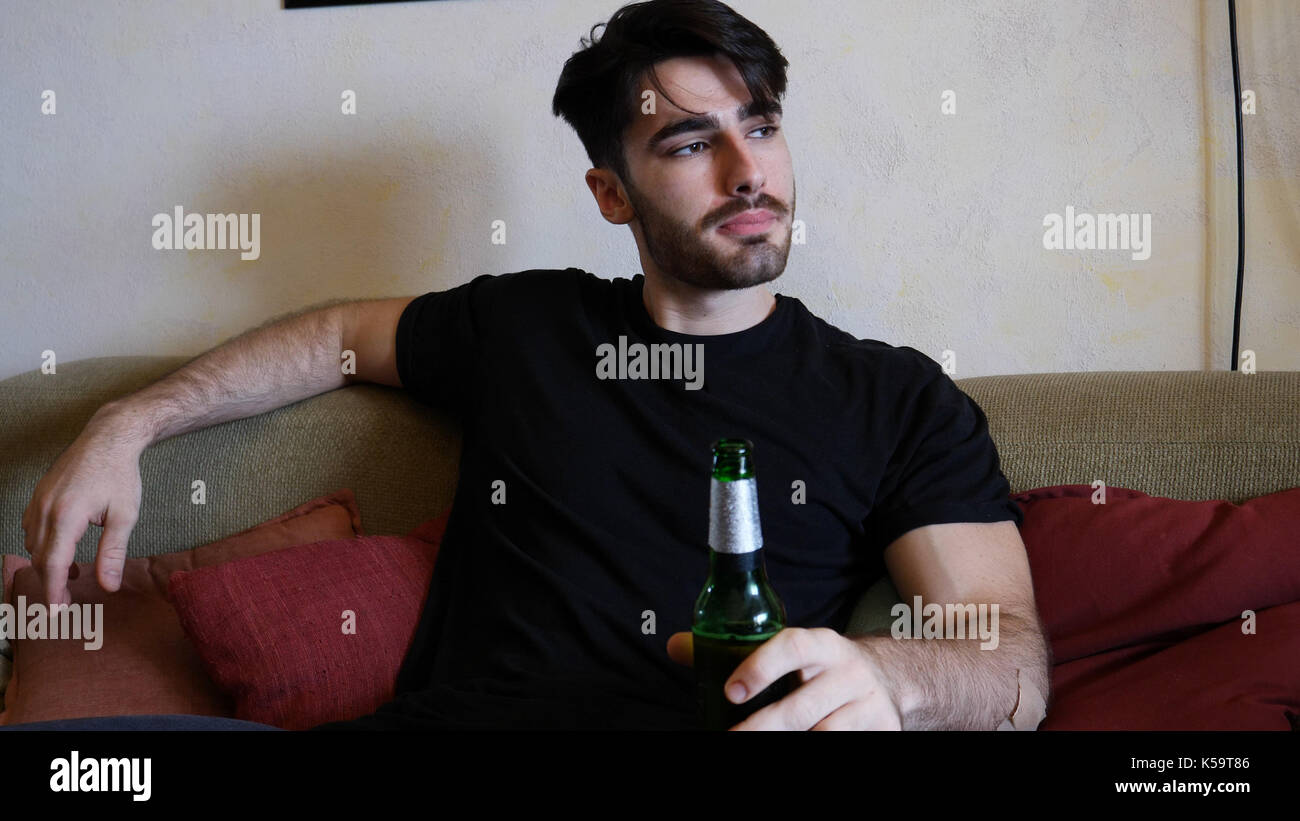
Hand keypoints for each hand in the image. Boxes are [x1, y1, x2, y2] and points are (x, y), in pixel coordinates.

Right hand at [20, 408, 144, 603]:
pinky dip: (42, 543)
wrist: (108, 439)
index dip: (51, 592)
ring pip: (32, 543)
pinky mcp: (38, 495)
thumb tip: (108, 585)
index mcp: (66, 516)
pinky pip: (31, 527)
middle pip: (39, 557)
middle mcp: (45, 509)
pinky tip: (62, 547)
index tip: (55, 613)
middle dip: (49, 582)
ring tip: (70, 573)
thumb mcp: (125, 516)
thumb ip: (113, 553)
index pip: (51, 564)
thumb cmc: (119, 475)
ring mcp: (38, 500)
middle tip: (66, 600)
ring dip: (46, 562)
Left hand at [667, 627, 902, 729]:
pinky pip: (841, 744)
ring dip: (787, 742)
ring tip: (754, 743)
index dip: (760, 667)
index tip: (731, 691)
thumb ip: (733, 649)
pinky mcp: (883, 728)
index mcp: (821, 644)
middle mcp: (848, 670)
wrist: (888, 677)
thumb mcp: (788, 651)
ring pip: (821, 734)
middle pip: (800, 707)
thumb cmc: (819, 667)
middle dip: (761, 727)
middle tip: (732, 737)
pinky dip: (810, 747)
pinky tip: (791, 746)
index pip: (792, 647)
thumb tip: (677, 646)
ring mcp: (867, 702)